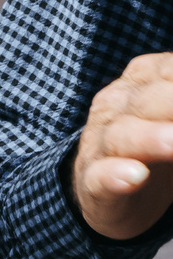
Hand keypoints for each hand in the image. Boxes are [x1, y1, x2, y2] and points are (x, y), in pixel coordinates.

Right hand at [73, 52, 172, 239]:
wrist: (107, 186)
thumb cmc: (159, 146)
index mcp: (141, 82)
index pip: (169, 72)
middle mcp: (116, 107)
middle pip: (148, 102)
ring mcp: (100, 144)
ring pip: (123, 137)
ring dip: (150, 138)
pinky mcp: (93, 182)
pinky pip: (101, 177)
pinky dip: (116, 175)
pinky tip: (135, 175)